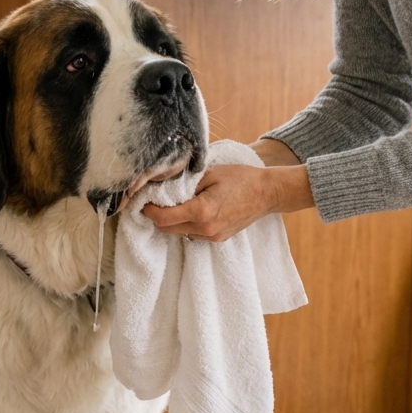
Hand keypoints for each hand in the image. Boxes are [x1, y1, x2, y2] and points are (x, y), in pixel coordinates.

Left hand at [142, 162, 313, 242]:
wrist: (268, 193)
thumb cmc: (241, 178)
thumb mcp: (210, 174)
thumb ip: (185, 183)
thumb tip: (163, 189)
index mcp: (202, 211)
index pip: (163, 219)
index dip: (149, 211)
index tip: (143, 200)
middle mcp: (206, 228)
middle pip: (167, 229)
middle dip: (157, 216)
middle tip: (153, 201)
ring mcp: (213, 236)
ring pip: (179, 233)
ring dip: (171, 221)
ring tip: (171, 204)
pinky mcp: (218, 238)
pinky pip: (192, 234)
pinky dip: (185, 224)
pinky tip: (188, 210)